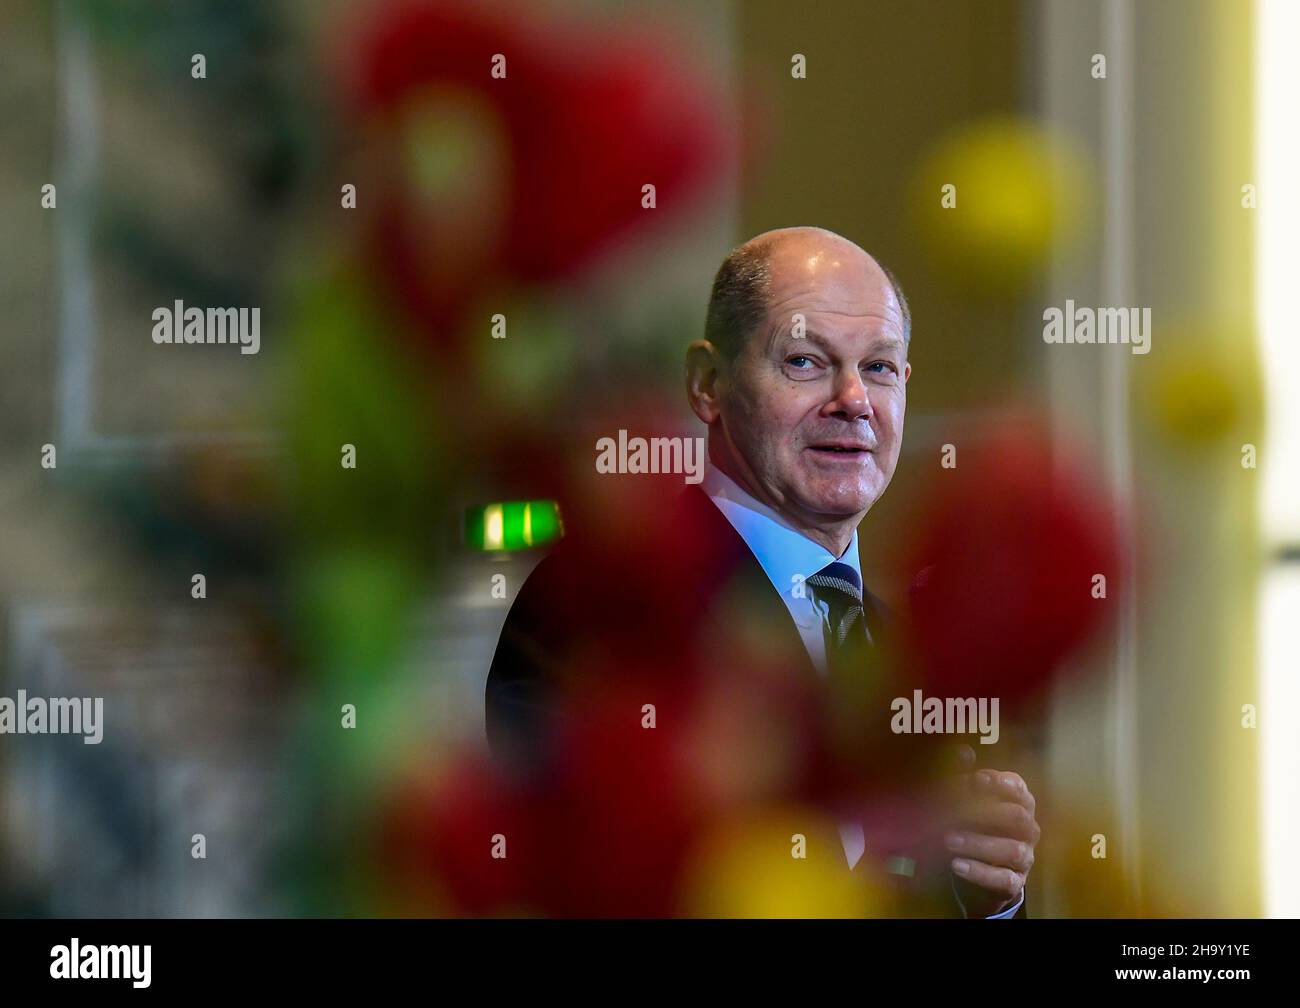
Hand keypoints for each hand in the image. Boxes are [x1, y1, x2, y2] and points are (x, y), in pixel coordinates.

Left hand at [945, 744, 1038, 917]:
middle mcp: (1028, 829)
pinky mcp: (1014, 883)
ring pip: (1013, 849)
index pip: (1019, 789)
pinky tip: (956, 865)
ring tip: (948, 839)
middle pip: (1017, 817)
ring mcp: (1025, 857)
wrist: (979, 868)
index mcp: (1020, 803)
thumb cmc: (975, 824)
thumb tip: (963, 752)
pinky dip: (980, 872)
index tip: (975, 779)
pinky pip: (1004, 879)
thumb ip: (964, 775)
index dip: (999, 783)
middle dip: (985, 813)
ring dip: (978, 843)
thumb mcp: (968, 799)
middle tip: (953, 811)